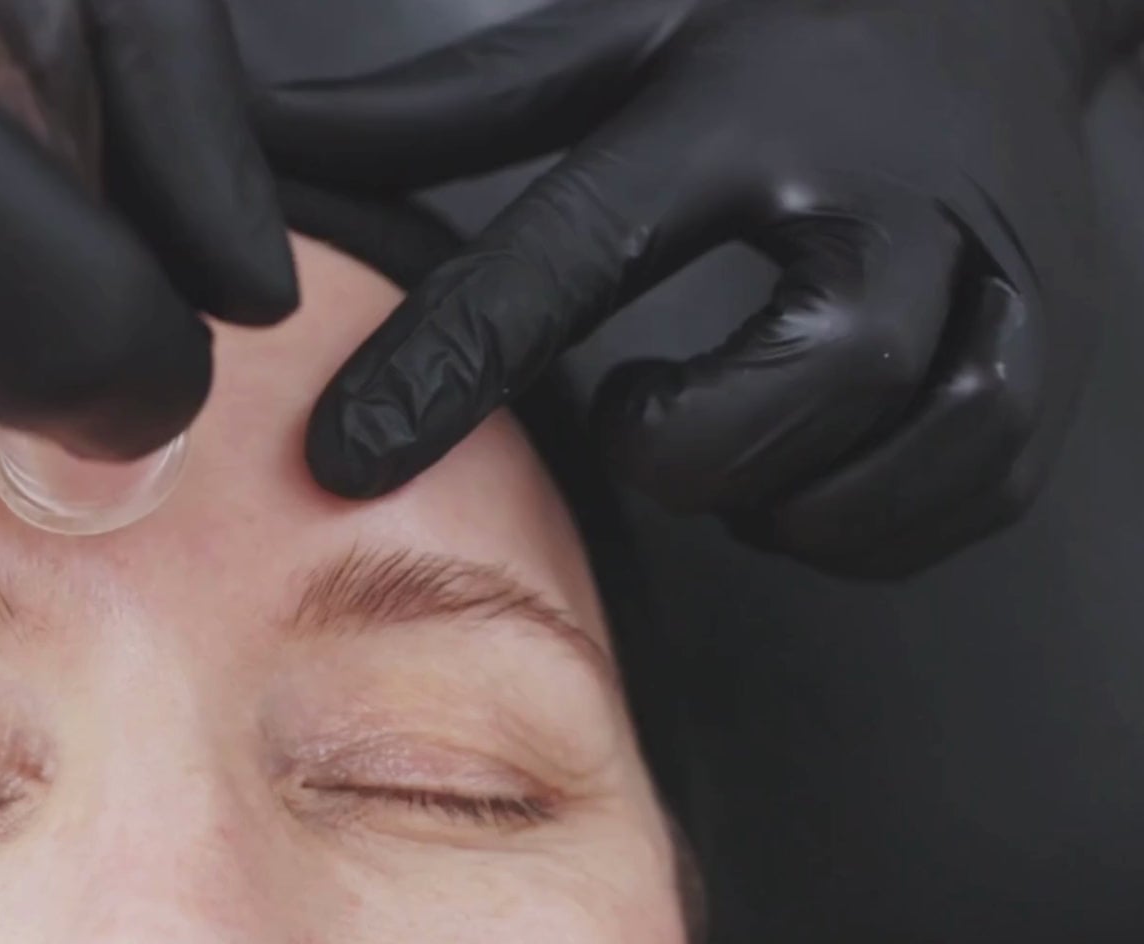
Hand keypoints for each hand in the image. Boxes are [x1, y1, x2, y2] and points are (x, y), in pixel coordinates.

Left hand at [257, 0, 1143, 577]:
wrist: (995, 7)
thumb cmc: (773, 44)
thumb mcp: (602, 51)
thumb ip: (432, 116)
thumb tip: (266, 142)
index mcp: (738, 112)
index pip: (576, 249)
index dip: (454, 364)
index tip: (349, 456)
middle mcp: (884, 196)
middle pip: (817, 369)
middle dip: (695, 440)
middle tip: (639, 417)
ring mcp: (991, 278)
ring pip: (914, 446)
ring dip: (786, 493)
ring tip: (723, 444)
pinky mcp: (1047, 354)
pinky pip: (969, 491)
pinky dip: (868, 522)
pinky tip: (803, 478)